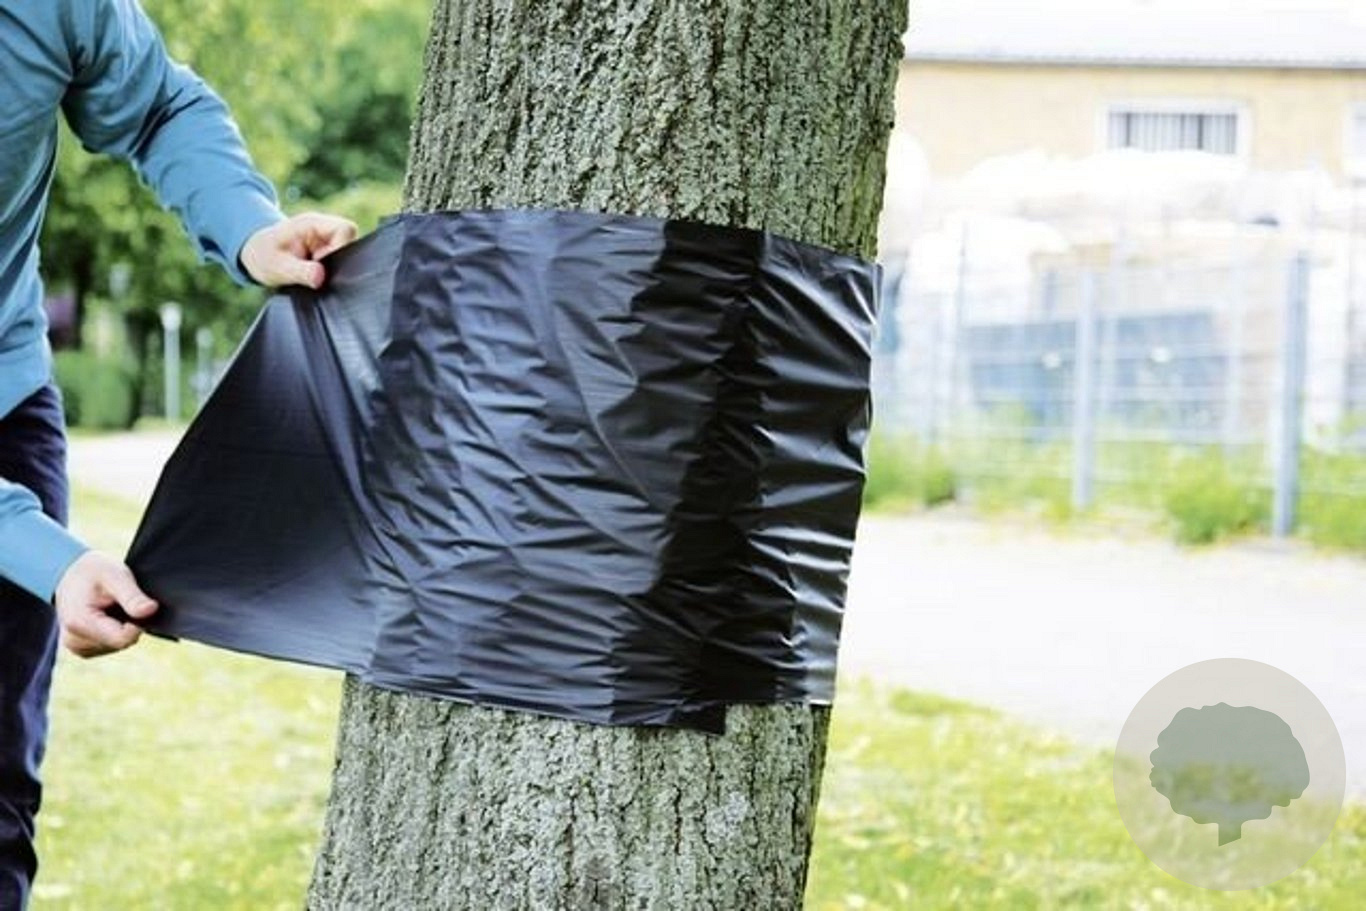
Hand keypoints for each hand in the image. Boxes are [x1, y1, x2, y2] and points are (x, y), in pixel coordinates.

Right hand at [53, 551, 158, 657]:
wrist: (70, 576)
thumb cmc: (92, 573)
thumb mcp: (114, 575)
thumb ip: (132, 596)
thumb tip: (151, 610)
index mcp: (79, 623)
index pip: (122, 638)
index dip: (137, 623)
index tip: (136, 605)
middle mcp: (74, 641)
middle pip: (121, 642)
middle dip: (128, 623)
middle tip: (119, 602)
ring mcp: (77, 648)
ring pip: (118, 645)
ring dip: (122, 627)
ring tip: (110, 606)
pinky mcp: (83, 649)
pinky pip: (111, 645)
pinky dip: (114, 631)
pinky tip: (107, 615)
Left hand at [240, 212, 357, 288]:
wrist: (256, 256)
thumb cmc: (264, 257)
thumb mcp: (277, 267)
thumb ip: (299, 272)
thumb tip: (320, 277)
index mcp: (312, 223)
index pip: (346, 229)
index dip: (341, 249)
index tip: (322, 264)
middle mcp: (323, 228)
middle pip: (350, 240)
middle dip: (338, 261)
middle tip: (314, 270)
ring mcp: (326, 238)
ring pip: (348, 251)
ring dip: (333, 267)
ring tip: (311, 272)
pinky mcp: (327, 249)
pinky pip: (340, 259)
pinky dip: (330, 270)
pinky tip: (313, 273)